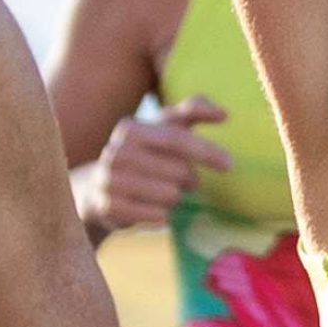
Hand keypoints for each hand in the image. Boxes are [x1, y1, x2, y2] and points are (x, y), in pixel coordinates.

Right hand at [76, 97, 235, 235]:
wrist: (98, 186)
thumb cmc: (144, 152)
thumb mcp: (165, 126)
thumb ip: (194, 110)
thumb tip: (224, 113)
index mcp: (130, 129)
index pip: (177, 139)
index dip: (206, 151)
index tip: (229, 164)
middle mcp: (116, 153)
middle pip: (178, 171)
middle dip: (189, 179)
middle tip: (184, 182)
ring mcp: (109, 182)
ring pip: (170, 196)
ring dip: (175, 198)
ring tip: (163, 192)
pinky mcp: (108, 208)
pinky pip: (157, 216)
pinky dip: (164, 215)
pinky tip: (155, 209)